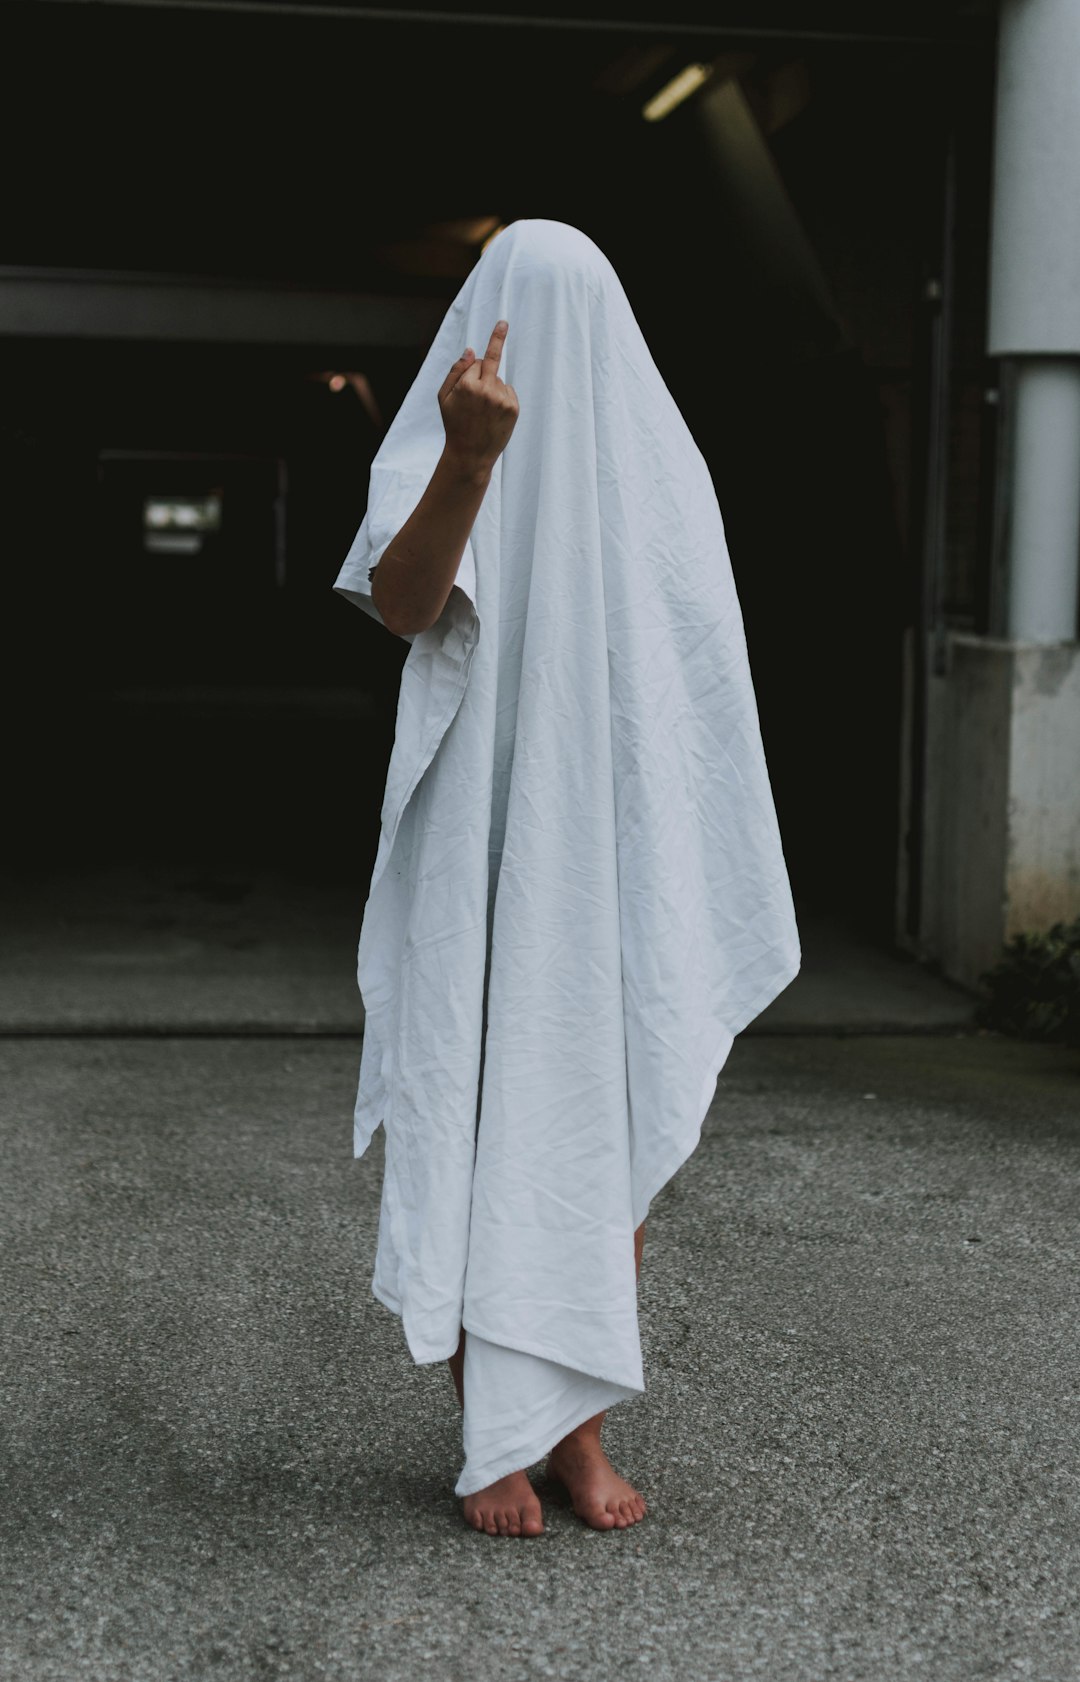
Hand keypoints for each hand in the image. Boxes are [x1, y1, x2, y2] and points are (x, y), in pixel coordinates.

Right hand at [438, 319, 518, 474]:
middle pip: (491, 362)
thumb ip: (455, 372)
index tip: (502, 322)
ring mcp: (501, 399)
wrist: (470, 455)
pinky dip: (503, 398)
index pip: (475, 362)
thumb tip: (471, 351)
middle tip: (503, 321)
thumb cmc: (454, 424)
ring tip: (483, 411)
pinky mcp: (513, 408)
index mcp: (467, 385)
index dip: (471, 369)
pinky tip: (494, 414)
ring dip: (492, 388)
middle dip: (497, 340)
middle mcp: (486, 389)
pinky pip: (508, 391)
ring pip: (498, 380)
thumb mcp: (444, 398)